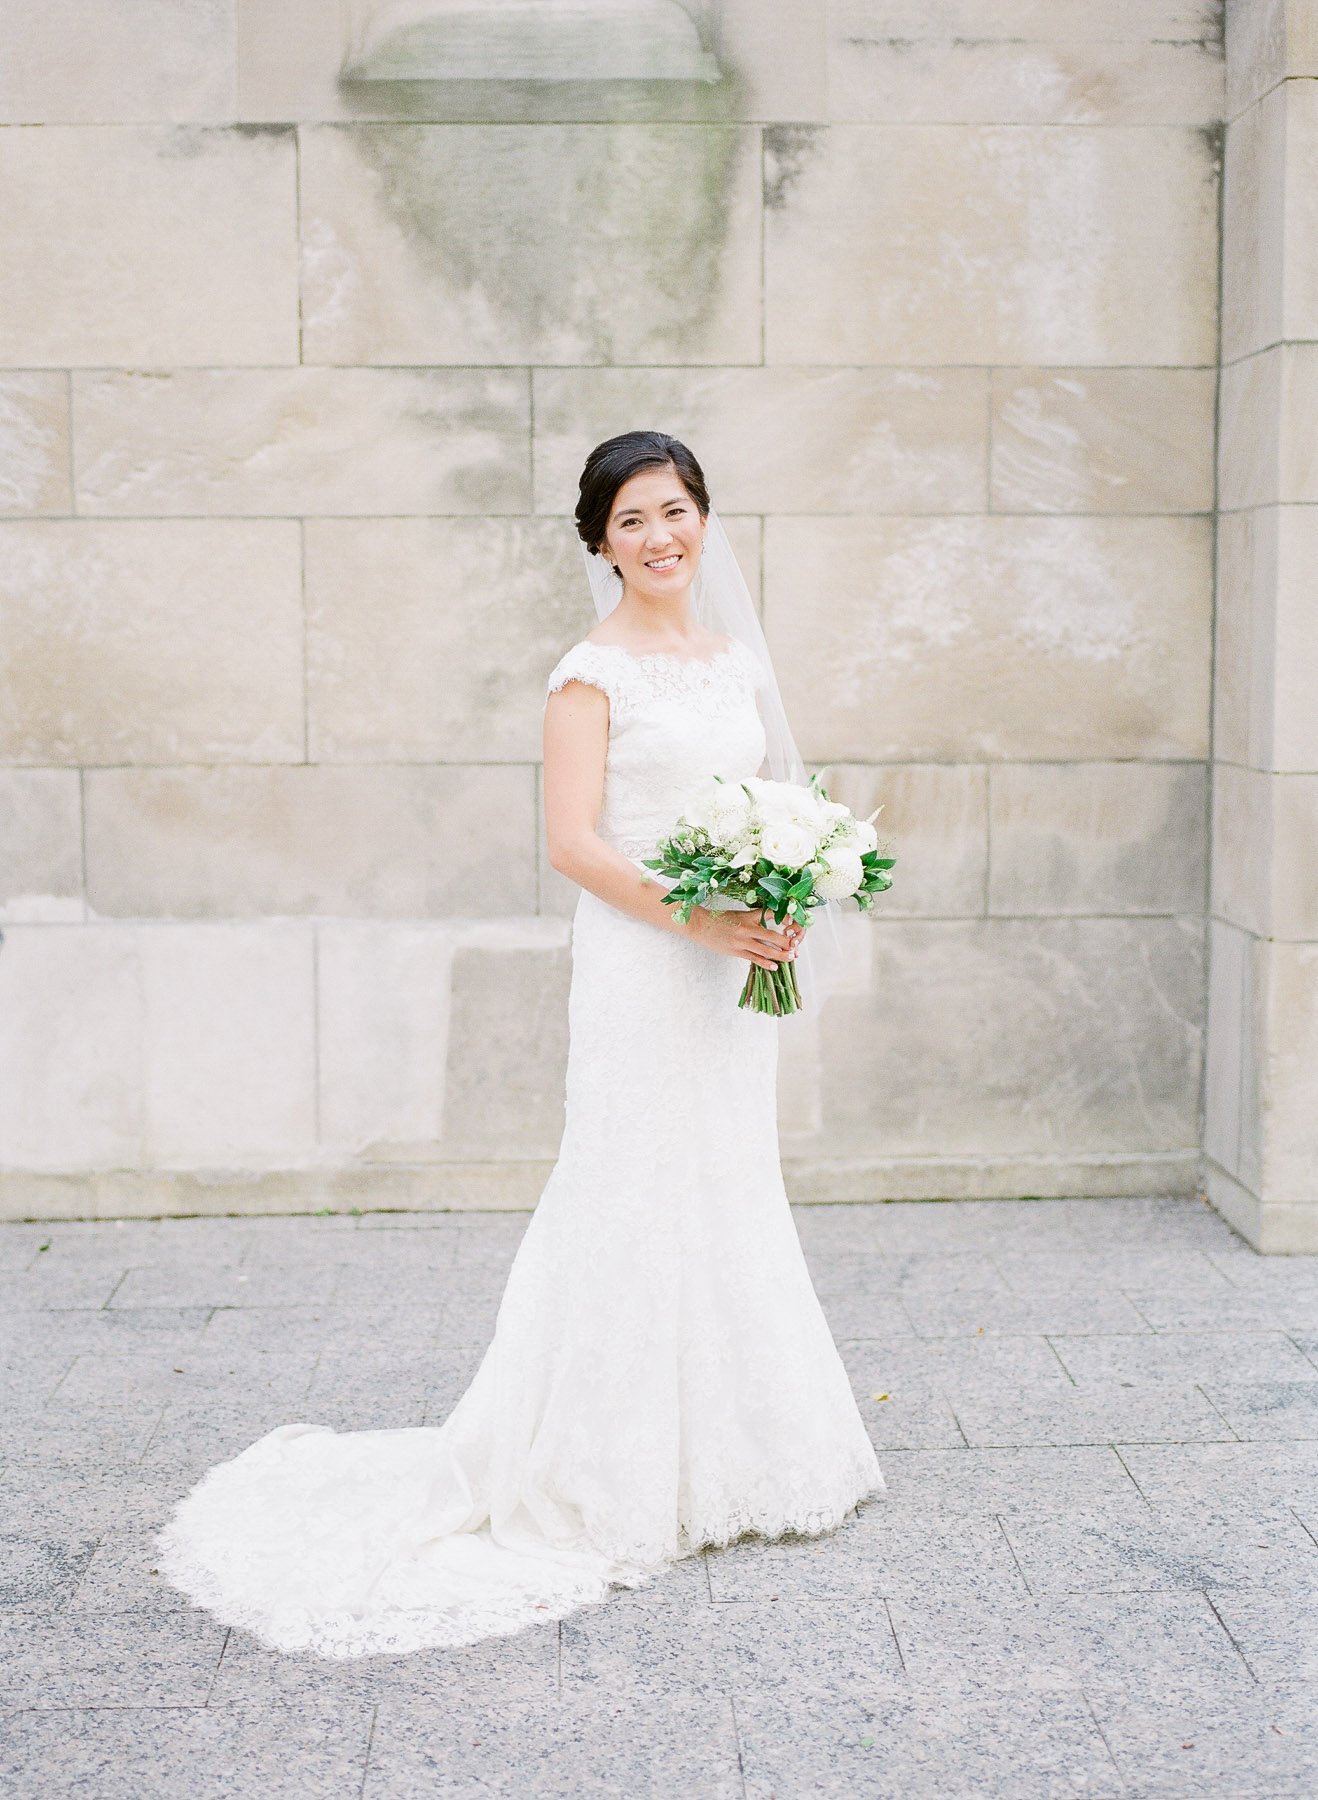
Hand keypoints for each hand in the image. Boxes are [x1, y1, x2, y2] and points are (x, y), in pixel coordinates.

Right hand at [688, 907, 804, 971]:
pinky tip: (774, 967)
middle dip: (786, 943)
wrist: (701, 925)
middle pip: (772, 937)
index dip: (784, 919)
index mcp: (749, 916)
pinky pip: (754, 959)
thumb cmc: (720, 919)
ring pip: (765, 951)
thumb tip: (770, 922)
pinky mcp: (737, 952)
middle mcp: (747, 929)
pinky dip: (765, 963)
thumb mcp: (739, 914)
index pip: (771, 915)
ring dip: (780, 955)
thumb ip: (754, 918)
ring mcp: (742, 942)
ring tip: (790, 957)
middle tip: (796, 947)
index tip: (794, 923)